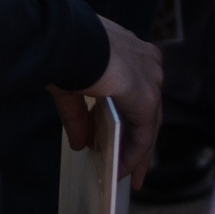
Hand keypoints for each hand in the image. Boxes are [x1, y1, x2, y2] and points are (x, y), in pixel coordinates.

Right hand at [52, 17, 162, 184]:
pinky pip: (143, 132)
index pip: (137, 88)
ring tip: (126, 175)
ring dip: (137, 151)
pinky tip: (122, 169)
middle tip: (129, 165)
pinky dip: (134, 153)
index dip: (131, 114)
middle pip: (147, 108)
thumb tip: (79, 143)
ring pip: (148, 122)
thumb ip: (79, 115)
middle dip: (138, 139)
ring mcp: (151, 78)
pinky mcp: (148, 97)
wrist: (65, 38)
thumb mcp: (71, 86)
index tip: (123, 136)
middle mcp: (147, 60)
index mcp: (130, 49)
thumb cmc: (63, 49)